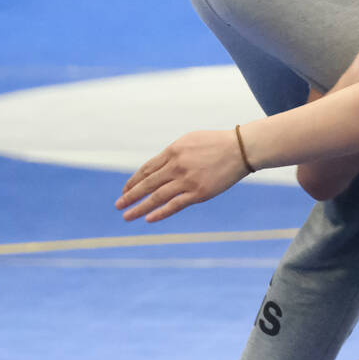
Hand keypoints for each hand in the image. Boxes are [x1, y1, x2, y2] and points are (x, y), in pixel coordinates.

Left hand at [117, 128, 249, 222]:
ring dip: (139, 207)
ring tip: (126, 216)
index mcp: (173, 151)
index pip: (146, 169)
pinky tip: (148, 218)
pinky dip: (160, 213)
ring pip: (156, 197)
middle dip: (130, 196)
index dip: (133, 181)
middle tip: (118, 205)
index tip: (125, 190)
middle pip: (147, 184)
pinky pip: (175, 205)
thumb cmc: (216, 143)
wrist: (241, 149)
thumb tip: (158, 167)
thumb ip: (173, 154)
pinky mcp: (199, 193)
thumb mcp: (189, 141)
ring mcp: (187, 180)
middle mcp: (176, 166)